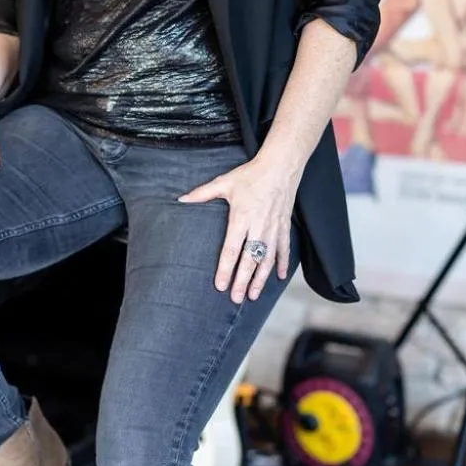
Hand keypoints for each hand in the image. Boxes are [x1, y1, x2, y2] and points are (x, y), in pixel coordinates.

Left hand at [178, 155, 299, 303]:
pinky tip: (279, 277)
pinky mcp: (284, 227)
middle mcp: (258, 227)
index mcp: (241, 218)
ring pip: (267, 260)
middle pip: (250, 260)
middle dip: (242, 281)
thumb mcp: (224, 182)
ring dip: (261, 279)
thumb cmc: (250, 175)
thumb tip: (180, 199)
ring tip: (253, 295)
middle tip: (236, 299)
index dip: (226, 269)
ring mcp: (273, 229)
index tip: (220, 286)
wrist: (280, 167)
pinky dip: (283, 264)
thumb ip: (202, 193)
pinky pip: (284, 249)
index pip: (231, 249)